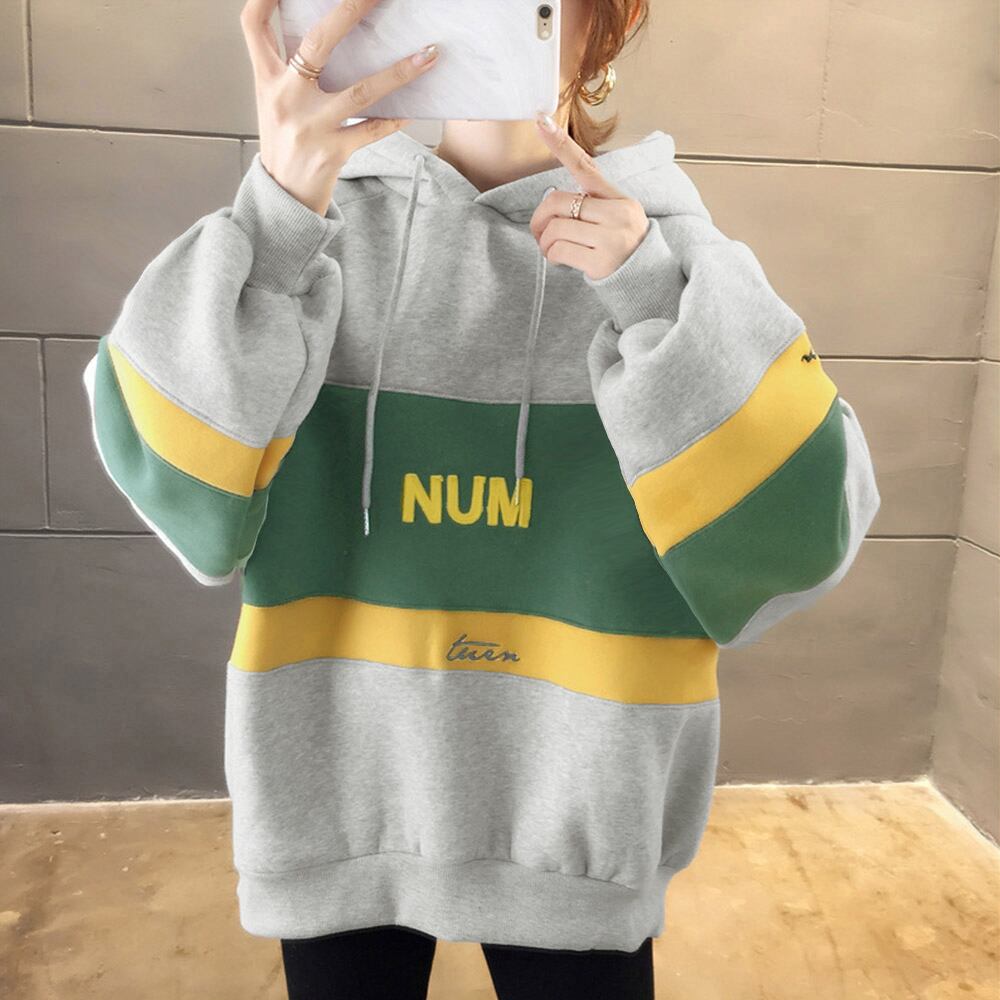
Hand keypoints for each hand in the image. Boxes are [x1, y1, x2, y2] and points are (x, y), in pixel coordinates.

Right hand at [240, 0, 439, 214]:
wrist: (283, 199)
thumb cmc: (284, 145)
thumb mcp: (274, 102)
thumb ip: (289, 69)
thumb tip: (325, 34)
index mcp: (267, 80)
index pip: (254, 25)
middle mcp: (286, 98)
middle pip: (317, 42)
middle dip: (351, 10)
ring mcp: (311, 126)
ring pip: (361, 91)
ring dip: (400, 71)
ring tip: (429, 54)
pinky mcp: (333, 152)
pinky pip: (373, 130)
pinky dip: (395, 118)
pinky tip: (415, 107)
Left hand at [529, 114, 649, 280]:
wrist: (648, 282)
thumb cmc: (624, 250)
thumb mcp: (617, 219)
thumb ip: (592, 206)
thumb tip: (553, 203)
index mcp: (619, 199)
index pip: (586, 167)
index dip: (561, 145)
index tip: (541, 121)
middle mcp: (617, 214)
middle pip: (558, 202)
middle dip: (540, 219)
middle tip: (540, 233)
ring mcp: (610, 238)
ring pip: (555, 228)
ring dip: (545, 243)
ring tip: (553, 250)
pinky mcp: (600, 261)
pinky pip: (558, 251)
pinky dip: (551, 257)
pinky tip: (561, 262)